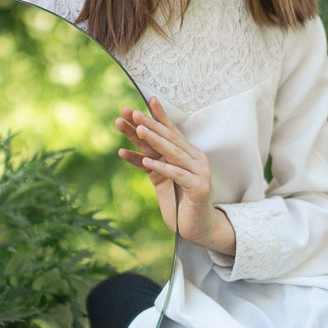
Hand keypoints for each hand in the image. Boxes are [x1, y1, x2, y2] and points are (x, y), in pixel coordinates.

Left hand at [115, 98, 235, 255]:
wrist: (197, 228)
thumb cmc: (180, 203)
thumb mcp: (162, 180)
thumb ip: (151, 164)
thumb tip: (128, 151)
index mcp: (188, 154)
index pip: (171, 131)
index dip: (159, 116)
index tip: (146, 99)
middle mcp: (196, 159)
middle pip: (170, 138)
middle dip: (150, 124)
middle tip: (133, 112)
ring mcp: (199, 172)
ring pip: (173, 152)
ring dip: (154, 140)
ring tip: (138, 129)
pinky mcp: (199, 188)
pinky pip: (177, 174)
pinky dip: (162, 167)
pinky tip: (147, 161)